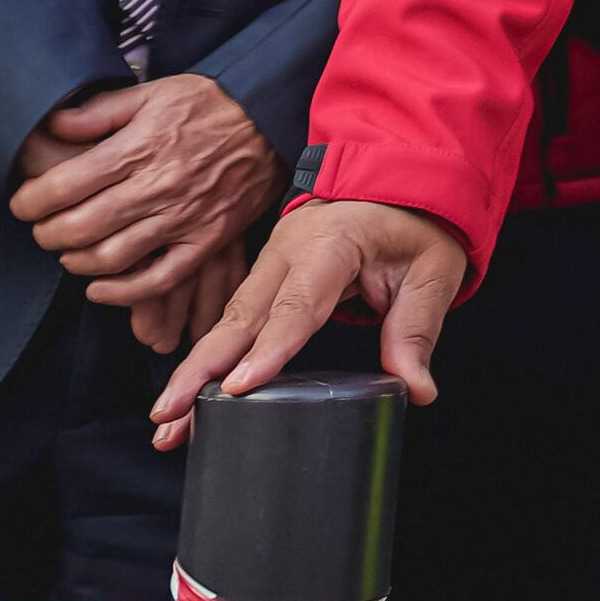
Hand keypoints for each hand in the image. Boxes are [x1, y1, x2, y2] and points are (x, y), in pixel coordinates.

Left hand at [8, 75, 282, 308]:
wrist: (271, 119)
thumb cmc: (210, 104)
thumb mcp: (154, 92)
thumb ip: (101, 112)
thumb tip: (54, 125)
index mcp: (139, 148)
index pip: (65, 186)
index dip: (31, 201)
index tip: (23, 203)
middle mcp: (158, 187)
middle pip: (80, 227)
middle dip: (47, 234)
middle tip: (40, 229)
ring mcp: (183, 218)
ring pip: (113, 258)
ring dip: (77, 262)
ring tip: (68, 252)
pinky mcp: (206, 240)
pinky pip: (159, 279)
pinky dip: (122, 292)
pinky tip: (99, 288)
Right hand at [151, 200, 473, 446]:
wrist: (396, 176)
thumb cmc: (416, 222)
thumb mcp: (433, 271)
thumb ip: (417, 329)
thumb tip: (418, 390)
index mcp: (332, 243)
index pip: (298, 303)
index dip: (269, 348)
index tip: (238, 388)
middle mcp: (288, 252)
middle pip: (241, 317)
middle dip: (201, 370)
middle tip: (169, 418)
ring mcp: (269, 262)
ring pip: (226, 323)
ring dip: (192, 373)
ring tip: (166, 424)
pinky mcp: (264, 277)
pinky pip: (232, 322)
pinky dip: (207, 360)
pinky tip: (189, 398)